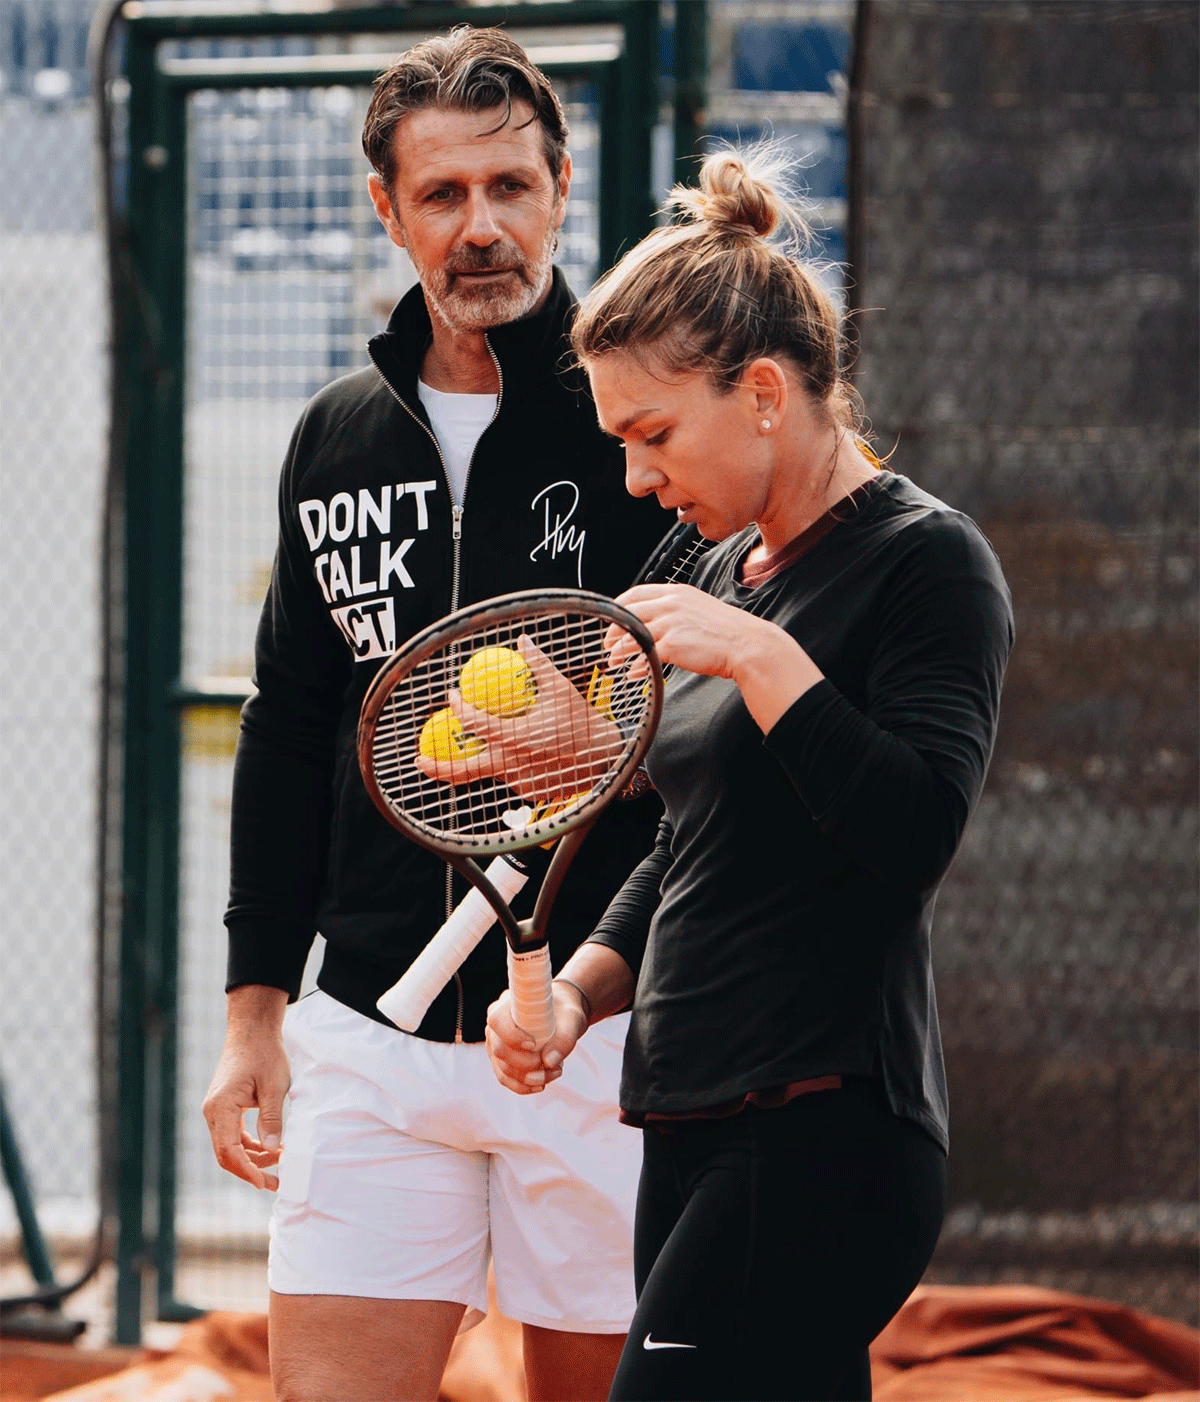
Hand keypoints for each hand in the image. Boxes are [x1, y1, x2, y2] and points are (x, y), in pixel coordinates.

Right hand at [202, 989, 289, 1190]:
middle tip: (276, 1183)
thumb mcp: (274, 1086)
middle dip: (250, 1171)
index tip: (264, 1183)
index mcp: (221, 1107)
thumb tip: (272, 1151)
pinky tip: (271, 1148)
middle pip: (226, 1154)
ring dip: (252, 1159)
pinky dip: (250, 1146)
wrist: (253, 1030)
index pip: (229, 1150)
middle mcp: (213, 1112)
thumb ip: (271, 1119)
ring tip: (279, 1163)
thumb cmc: (265, 1054)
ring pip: (230, 1147)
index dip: (246, 1170)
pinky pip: (233, 1136)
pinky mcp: (224, 1108)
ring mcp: (217, 1110)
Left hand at [416, 634, 625, 803]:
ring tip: (483, 742)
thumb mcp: (562, 689)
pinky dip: (510, 763)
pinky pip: (511, 775)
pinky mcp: (529, 791)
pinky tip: (524, 752)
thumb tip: (522, 641)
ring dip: (483, 756)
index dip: (458, 708)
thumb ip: (538, 665)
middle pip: (464, 769)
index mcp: (516, 738)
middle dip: (437, 765)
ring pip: (490, 769)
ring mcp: (520, 781)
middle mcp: (512, 764)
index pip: (474, 723)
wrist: (608, 759)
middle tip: (418, 757)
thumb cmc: (584, 723)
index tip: (452, 696)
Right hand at [485, 981, 588, 1094]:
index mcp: (508, 1005)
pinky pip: (505, 1079)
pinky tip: (542, 1084)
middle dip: (526, 1064)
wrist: (561, 1017)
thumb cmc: (564, 1011)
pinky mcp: (501, 1061)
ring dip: (529, 1078)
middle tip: (552, 1065)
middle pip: (500, 1051)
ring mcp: (496, 1045)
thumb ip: (565, 1037)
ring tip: (555, 1072)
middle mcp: (496, 1026)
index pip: (497, 1021)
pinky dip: (523, 1086)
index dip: (512, 1037)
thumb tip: (549, 1062)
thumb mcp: (572, 1018)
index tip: (534, 1045)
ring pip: (503, 1069)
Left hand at [609, 583, 823, 731]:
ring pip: (632, 635)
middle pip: (628, 613)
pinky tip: (634, 674)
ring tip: (613, 663)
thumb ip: (676, 611)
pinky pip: (645, 656)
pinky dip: (636, 666)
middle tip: (607, 645)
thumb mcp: (699, 609)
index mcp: (677, 592)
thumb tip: (656, 622)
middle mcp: (671, 604)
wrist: (747, 644)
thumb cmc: (727, 632)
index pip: (636, 593)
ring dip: (619, 651)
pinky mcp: (673, 644)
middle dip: (613, 631)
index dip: (618, 607)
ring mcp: (671, 623)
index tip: (611, 619)